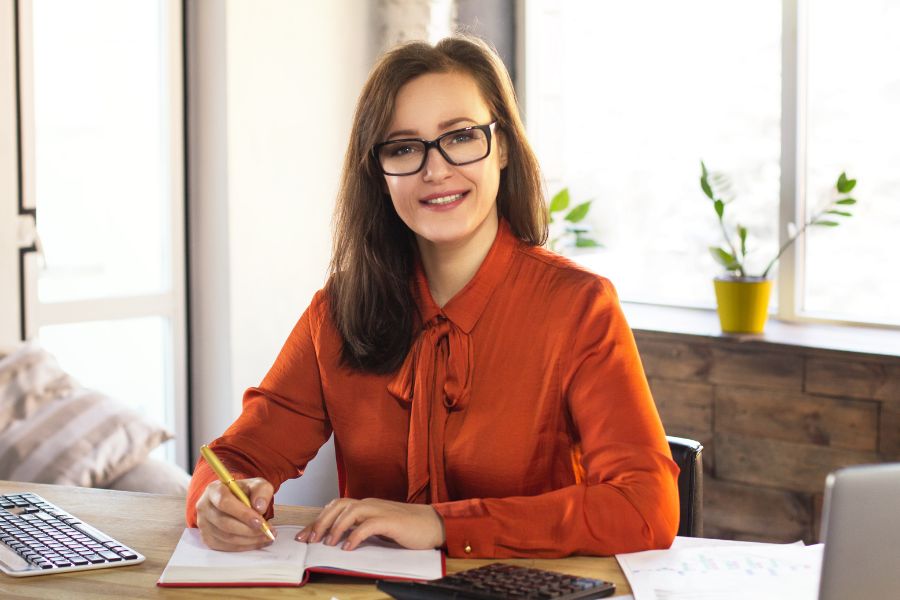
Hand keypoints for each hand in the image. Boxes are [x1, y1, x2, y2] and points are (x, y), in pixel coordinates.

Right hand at [195, 477, 274, 550]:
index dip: (243, 514)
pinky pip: (225, 547)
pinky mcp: (207, 538)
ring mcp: (203, 524)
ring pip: (226, 537)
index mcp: (214, 490)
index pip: (224, 502)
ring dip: (249, 540)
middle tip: (267, 531)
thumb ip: (261, 491)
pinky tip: (257, 541)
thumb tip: (259, 507)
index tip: (260, 521)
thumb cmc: (244, 492)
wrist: (235, 499)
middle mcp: (204, 507)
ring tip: (266, 536)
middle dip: (249, 530)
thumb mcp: (257, 484)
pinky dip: (244, 546)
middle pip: (224, 523)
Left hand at [295, 497, 444, 550]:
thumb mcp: (379, 527)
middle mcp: (370, 504)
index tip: (304, 535)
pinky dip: (356, 535)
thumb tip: (340, 540)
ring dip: (336, 527)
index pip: (336, 506)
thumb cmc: (407, 528)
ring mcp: (381, 510)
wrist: (433, 524)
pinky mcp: (391, 521)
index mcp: (366, 505)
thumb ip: (361, 528)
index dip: (318, 519)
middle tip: (309, 540)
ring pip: (351, 511)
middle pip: (339, 506)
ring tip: (327, 543)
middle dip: (320, 522)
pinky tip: (348, 547)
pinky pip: (369, 525)